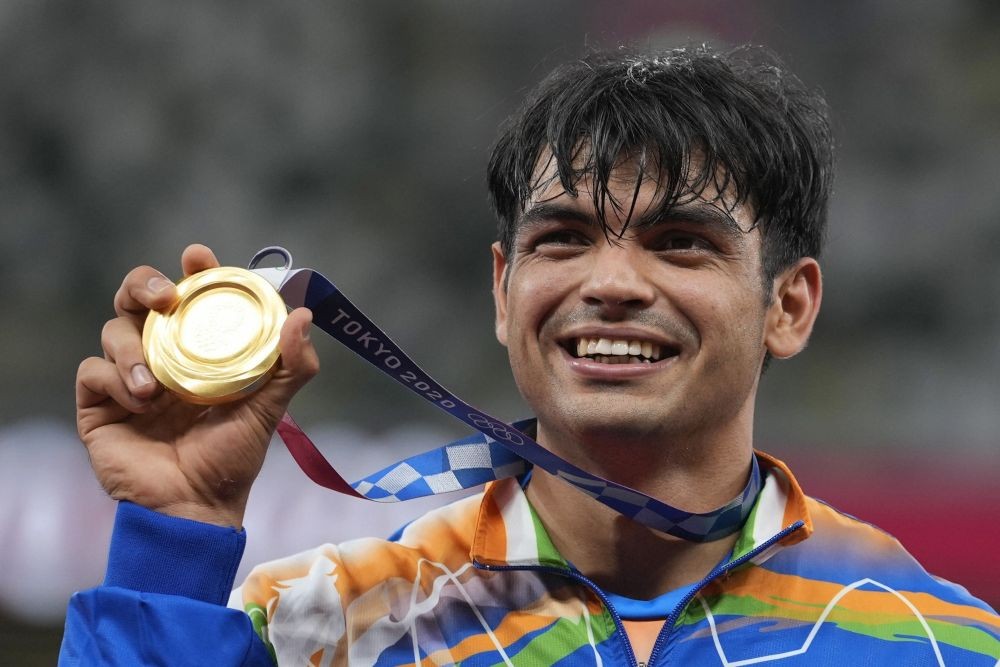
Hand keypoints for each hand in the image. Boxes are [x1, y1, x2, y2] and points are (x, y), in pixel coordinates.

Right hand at [76, 244, 318, 527]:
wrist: (195, 507)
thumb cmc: (232, 458)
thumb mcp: (269, 409)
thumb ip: (291, 366)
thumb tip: (304, 315)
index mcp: (198, 350)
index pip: (190, 297)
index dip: (193, 271)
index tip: (197, 256)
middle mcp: (161, 355)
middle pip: (137, 298)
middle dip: (144, 284)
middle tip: (164, 297)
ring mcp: (126, 377)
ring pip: (114, 330)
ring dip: (133, 350)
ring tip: (155, 388)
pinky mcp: (98, 404)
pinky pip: (93, 371)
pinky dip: (114, 380)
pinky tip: (138, 404)